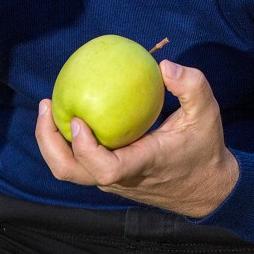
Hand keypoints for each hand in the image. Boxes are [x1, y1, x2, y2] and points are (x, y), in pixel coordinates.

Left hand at [33, 60, 239, 218]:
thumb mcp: (207, 113)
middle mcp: (120, 179)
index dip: (85, 148)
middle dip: (48, 142)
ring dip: (53, 142)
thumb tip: (163, 65)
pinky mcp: (111, 178)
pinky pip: (80, 162)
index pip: (105, 169)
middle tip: (46, 105)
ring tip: (49, 107)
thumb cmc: (204, 147)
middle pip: (71, 172)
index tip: (77, 119)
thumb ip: (192, 85)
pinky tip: (72, 111)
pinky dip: (69, 141)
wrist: (206, 188)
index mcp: (141, 166)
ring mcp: (112, 181)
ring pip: (70, 170)